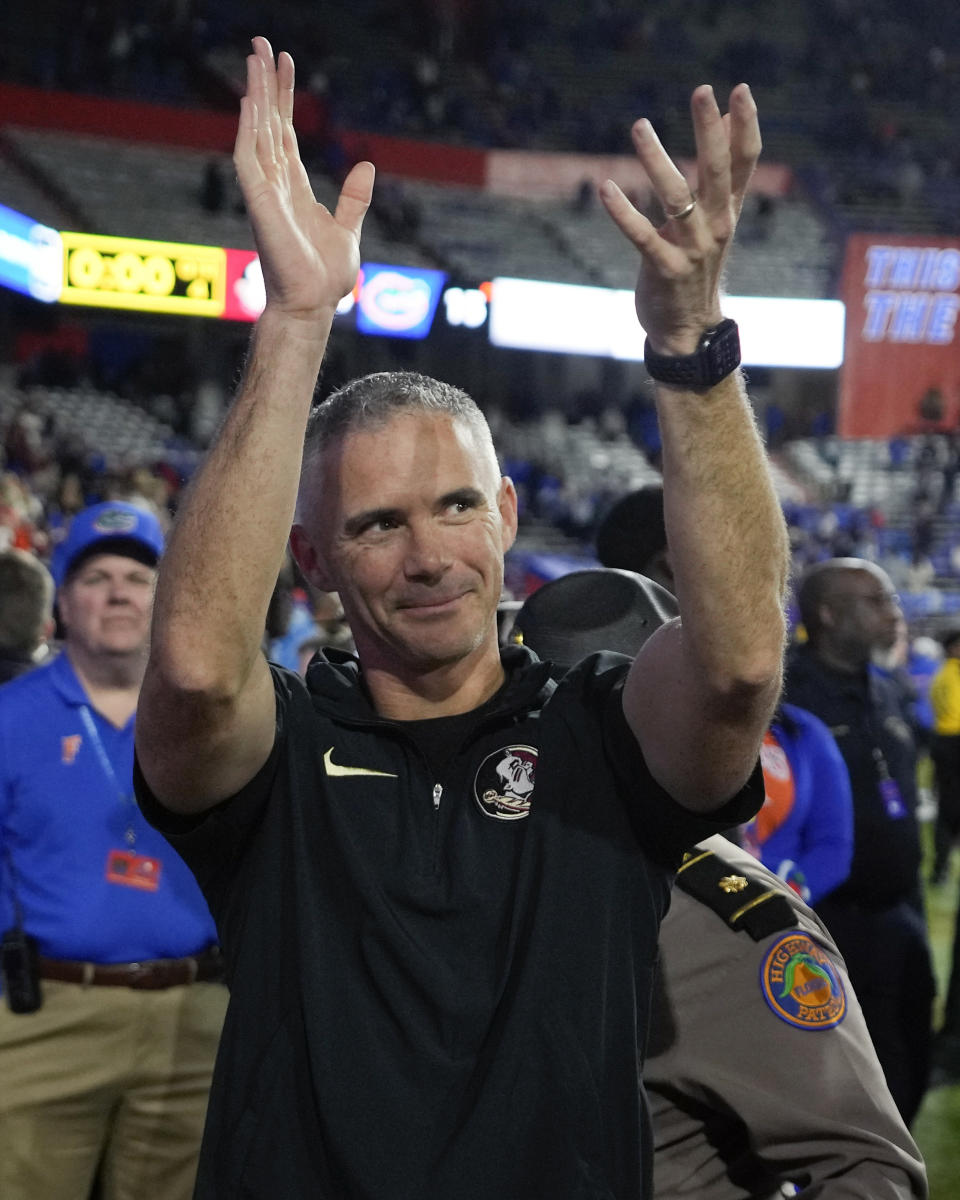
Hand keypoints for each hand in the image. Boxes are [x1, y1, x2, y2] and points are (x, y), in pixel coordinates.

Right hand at [234, 37, 373, 326]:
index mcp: (294, 187)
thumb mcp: (347, 229)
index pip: (285, 132)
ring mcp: (265, 192)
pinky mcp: (259, 204)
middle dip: (266, 83)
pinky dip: (248, 130)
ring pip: (257, 131)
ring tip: (255, 56)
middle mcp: (275, 184)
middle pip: (268, 122)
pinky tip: (251, 101)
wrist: (313, 305)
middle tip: (261, 43)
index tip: (285, 63)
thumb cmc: (324, 277)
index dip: (285, 98)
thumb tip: (367, 166)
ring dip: (256, 94)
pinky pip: (249, 159)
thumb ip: (354, 198)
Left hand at [600, 84, 759, 355]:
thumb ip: (723, 171)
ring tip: (640, 126)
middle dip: (709, 131)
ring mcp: (692, 249)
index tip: (740, 89)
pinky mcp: (665, 269)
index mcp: (728, 210)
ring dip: (657, 160)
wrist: (689, 328)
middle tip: (702, 91)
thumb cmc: (697, 265)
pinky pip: (642, 236)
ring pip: (676, 197)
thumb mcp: (715, 218)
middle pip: (717, 171)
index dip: (745, 126)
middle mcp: (716, 225)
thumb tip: (726, 117)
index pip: (745, 162)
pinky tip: (606, 187)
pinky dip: (623, 212)